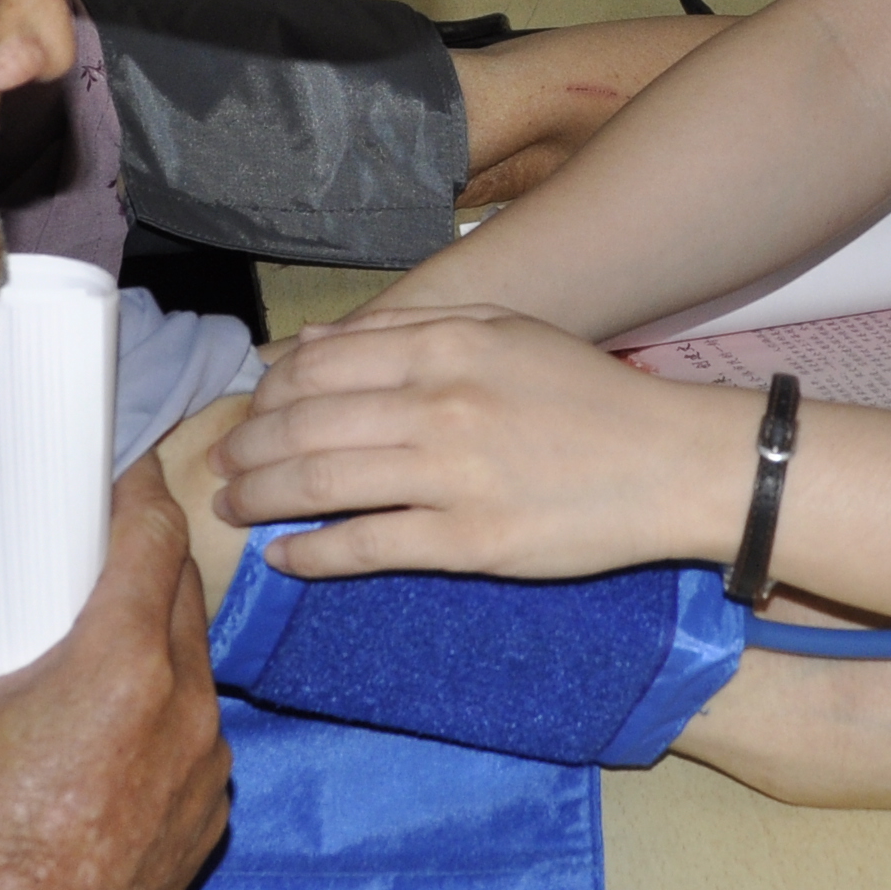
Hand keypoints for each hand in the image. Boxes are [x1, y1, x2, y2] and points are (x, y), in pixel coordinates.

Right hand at [0, 456, 231, 889]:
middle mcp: (182, 709)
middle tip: (80, 559)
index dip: (137, 494)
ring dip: (151, 641)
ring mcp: (205, 768)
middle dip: (139, 563)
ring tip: (83, 649)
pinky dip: (159, 712)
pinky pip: (194, 732)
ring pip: (192, 664)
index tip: (114, 479)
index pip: (156, 537)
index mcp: (121, 668)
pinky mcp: (206, 817)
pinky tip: (103, 731)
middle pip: (181, 594)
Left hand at [215, 303, 755, 580]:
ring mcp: (450, 473)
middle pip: (304, 425)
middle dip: (247, 451)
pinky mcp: (468, 540)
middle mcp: (438, 402)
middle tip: (222, 469)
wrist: (669, 462)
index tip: (246, 416)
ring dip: (261, 499)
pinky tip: (284, 557)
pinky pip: (364, 546)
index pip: (317, 366)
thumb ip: (402, 332)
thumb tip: (306, 347)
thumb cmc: (586, 394)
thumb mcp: (500, 332)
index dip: (266, 395)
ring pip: (320, 483)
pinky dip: (310, 554)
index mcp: (444, 344)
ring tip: (235, 509)